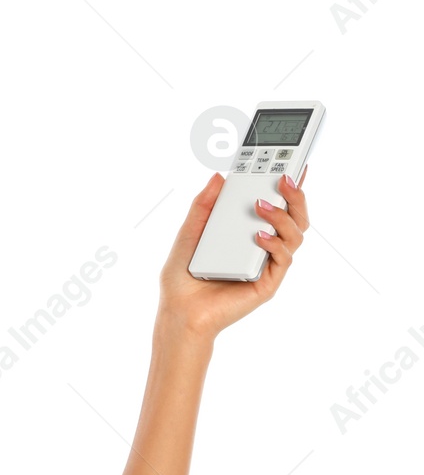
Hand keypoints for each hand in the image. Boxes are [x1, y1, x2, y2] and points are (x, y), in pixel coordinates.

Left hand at [158, 166, 309, 341]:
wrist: (178, 311)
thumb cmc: (182, 277)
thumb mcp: (189, 233)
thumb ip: (204, 206)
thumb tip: (218, 177)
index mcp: (248, 233)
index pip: (277, 205)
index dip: (290, 185)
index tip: (294, 163)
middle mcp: (263, 246)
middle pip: (295, 217)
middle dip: (295, 195)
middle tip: (284, 178)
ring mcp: (267, 264)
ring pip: (295, 235)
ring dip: (282, 216)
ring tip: (262, 206)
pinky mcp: (267, 283)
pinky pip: (283, 259)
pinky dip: (274, 244)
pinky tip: (258, 236)